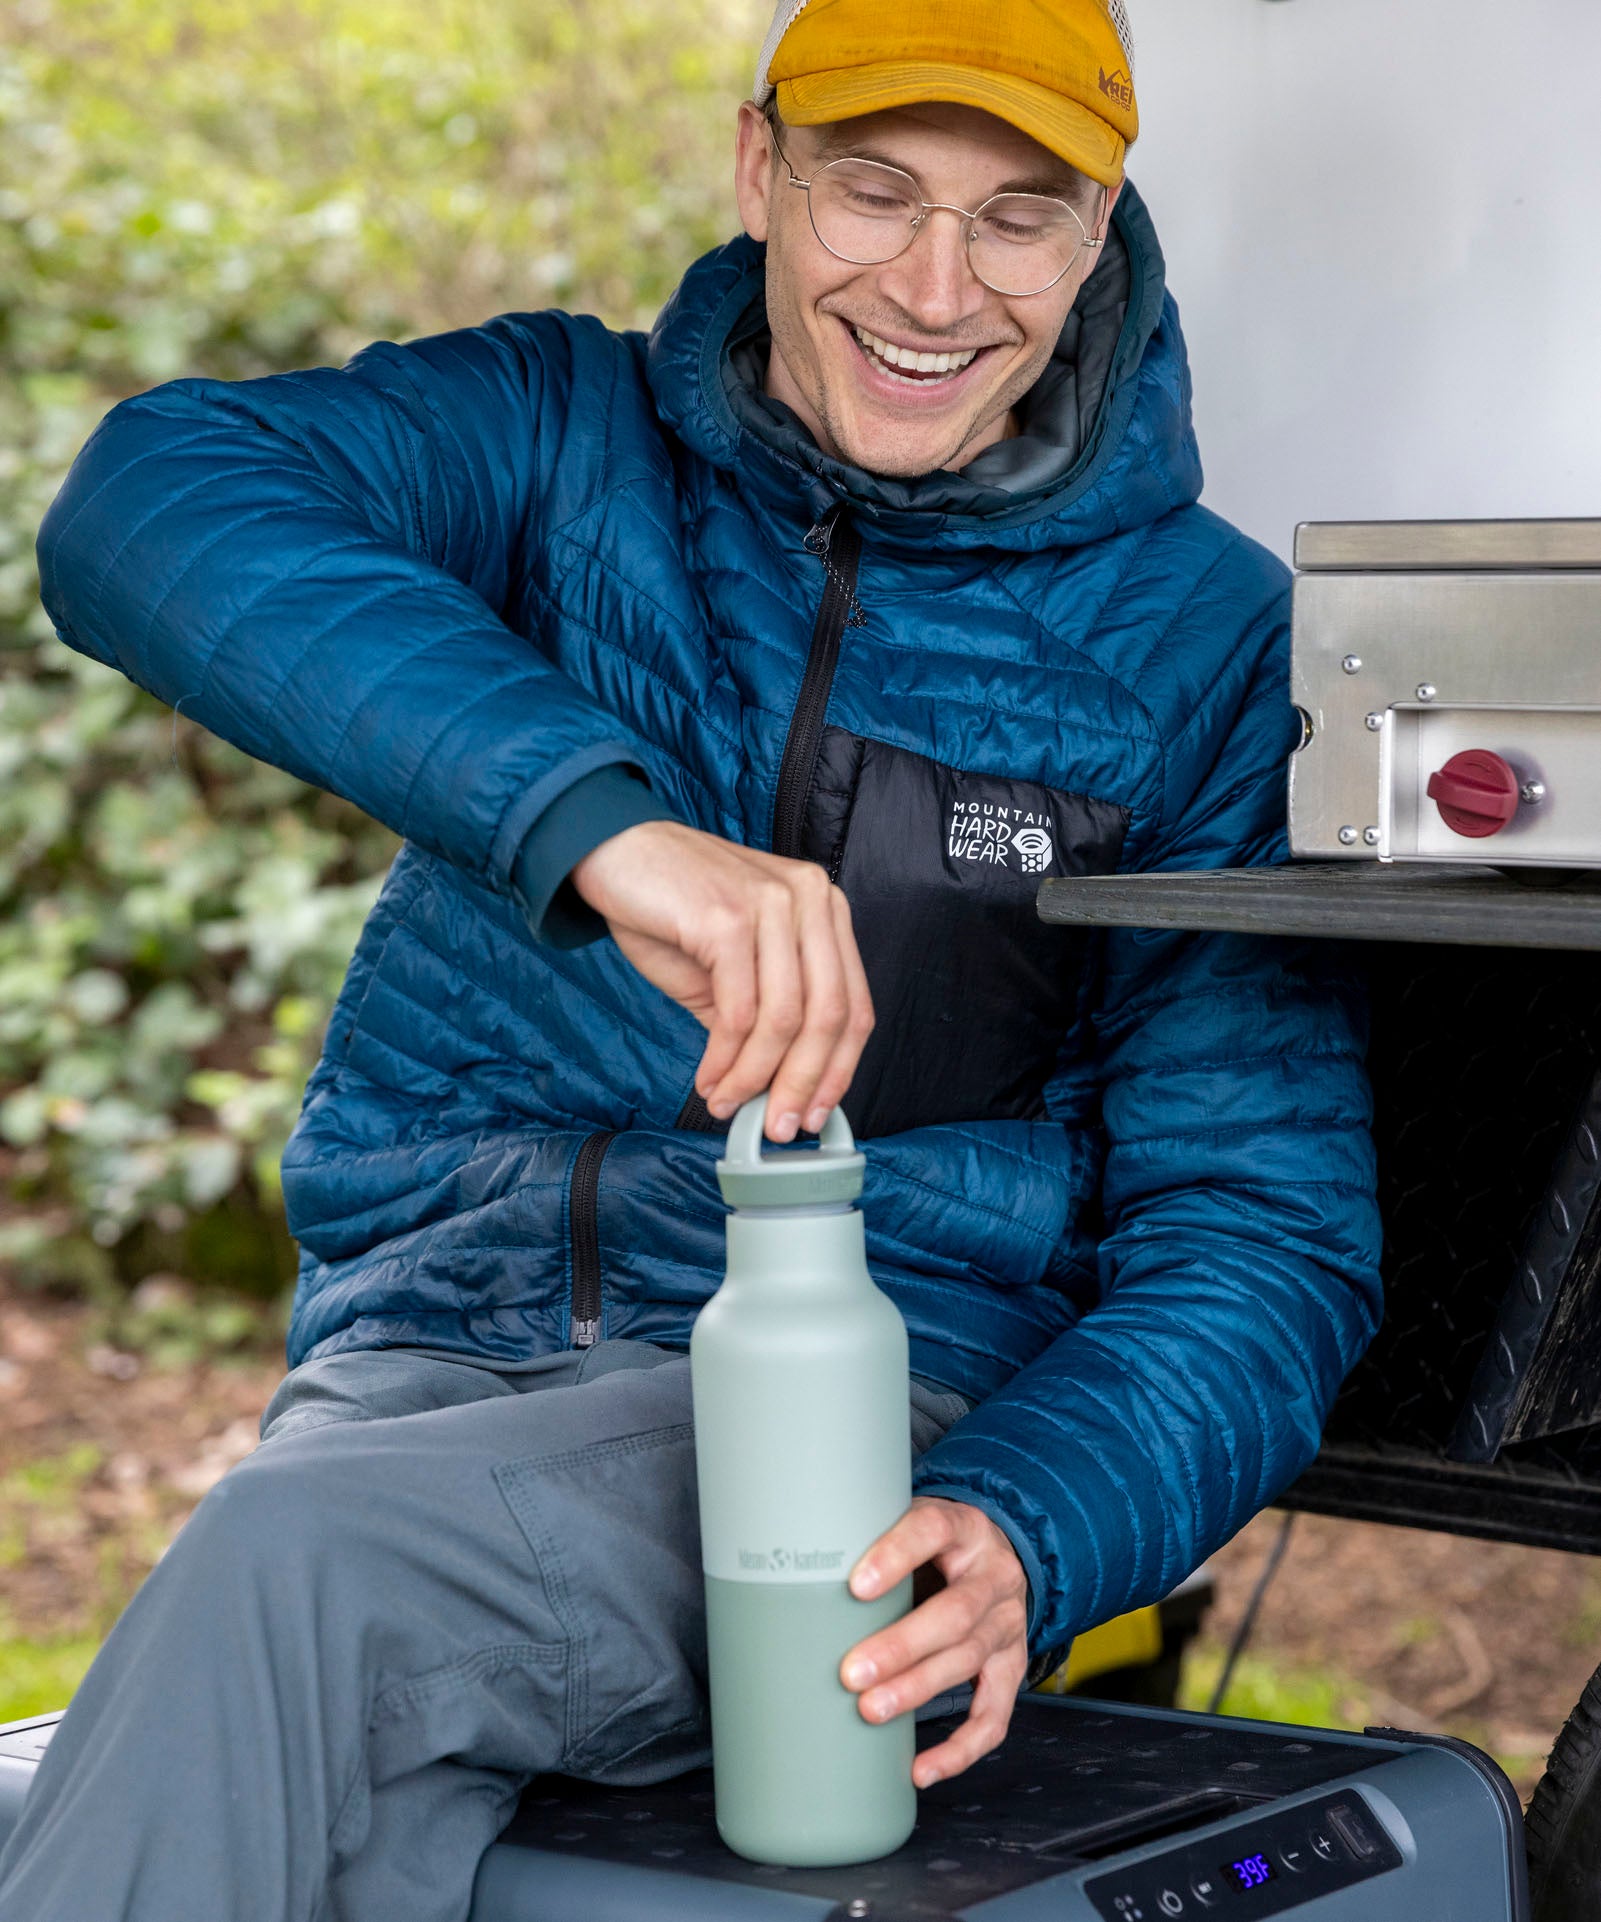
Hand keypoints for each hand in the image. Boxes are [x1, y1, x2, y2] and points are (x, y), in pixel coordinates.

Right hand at [570, 820, 873, 1141]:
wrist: (612, 853)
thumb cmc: (672, 910)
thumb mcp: (733, 967)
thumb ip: (764, 1018)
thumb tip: (780, 1090)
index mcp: (823, 910)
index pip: (854, 1005)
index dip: (839, 1069)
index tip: (815, 1114)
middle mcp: (809, 900)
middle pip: (829, 1016)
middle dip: (803, 1084)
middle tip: (775, 1126)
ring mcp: (772, 904)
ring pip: (785, 1020)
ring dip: (755, 1077)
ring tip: (726, 1102)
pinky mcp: (728, 917)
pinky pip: (738, 1011)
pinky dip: (725, 1058)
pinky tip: (708, 1077)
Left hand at [839, 1496, 1029, 1786]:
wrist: (999, 1554)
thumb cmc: (936, 1543)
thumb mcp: (911, 1520)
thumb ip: (871, 1533)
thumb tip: (798, 1560)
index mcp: (964, 1527)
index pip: (932, 1531)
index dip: (896, 1556)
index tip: (855, 1586)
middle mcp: (995, 1576)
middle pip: (955, 1613)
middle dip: (901, 1647)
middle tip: (852, 1673)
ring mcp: (1007, 1625)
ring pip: (967, 1660)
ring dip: (917, 1690)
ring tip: (870, 1709)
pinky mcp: (1011, 1668)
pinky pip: (994, 1715)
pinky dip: (960, 1748)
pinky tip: (922, 1769)